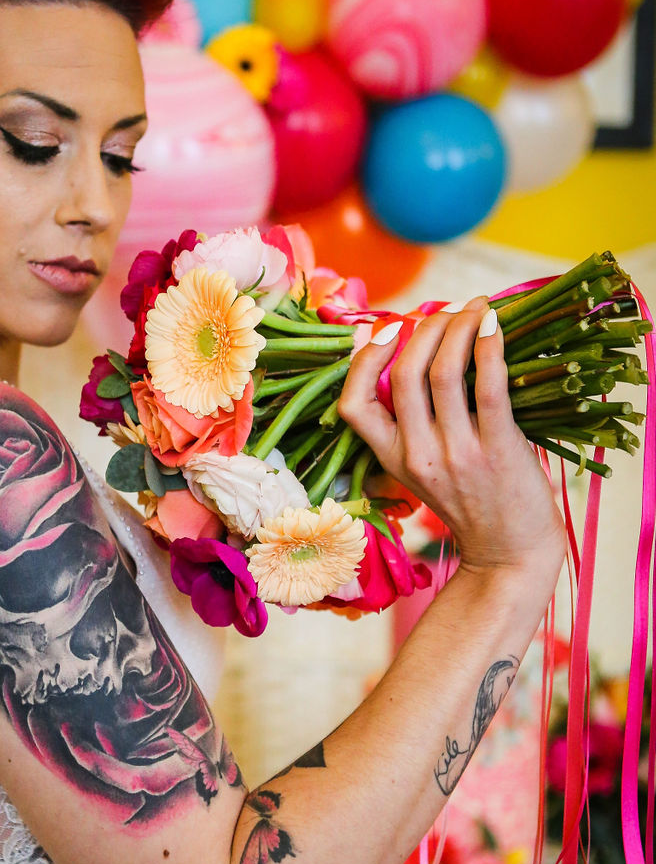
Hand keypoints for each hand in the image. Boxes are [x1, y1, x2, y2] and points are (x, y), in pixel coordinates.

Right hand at [338, 297, 564, 579]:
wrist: (511, 554)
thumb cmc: (474, 505)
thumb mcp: (425, 471)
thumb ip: (415, 426)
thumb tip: (420, 355)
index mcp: (393, 460)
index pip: (353, 405)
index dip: (362, 361)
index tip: (384, 330)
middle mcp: (418, 456)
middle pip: (403, 374)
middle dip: (424, 328)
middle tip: (446, 311)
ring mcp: (457, 455)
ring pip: (443, 372)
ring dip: (458, 328)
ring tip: (475, 309)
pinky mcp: (497, 451)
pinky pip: (488, 387)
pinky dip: (489, 347)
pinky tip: (494, 326)